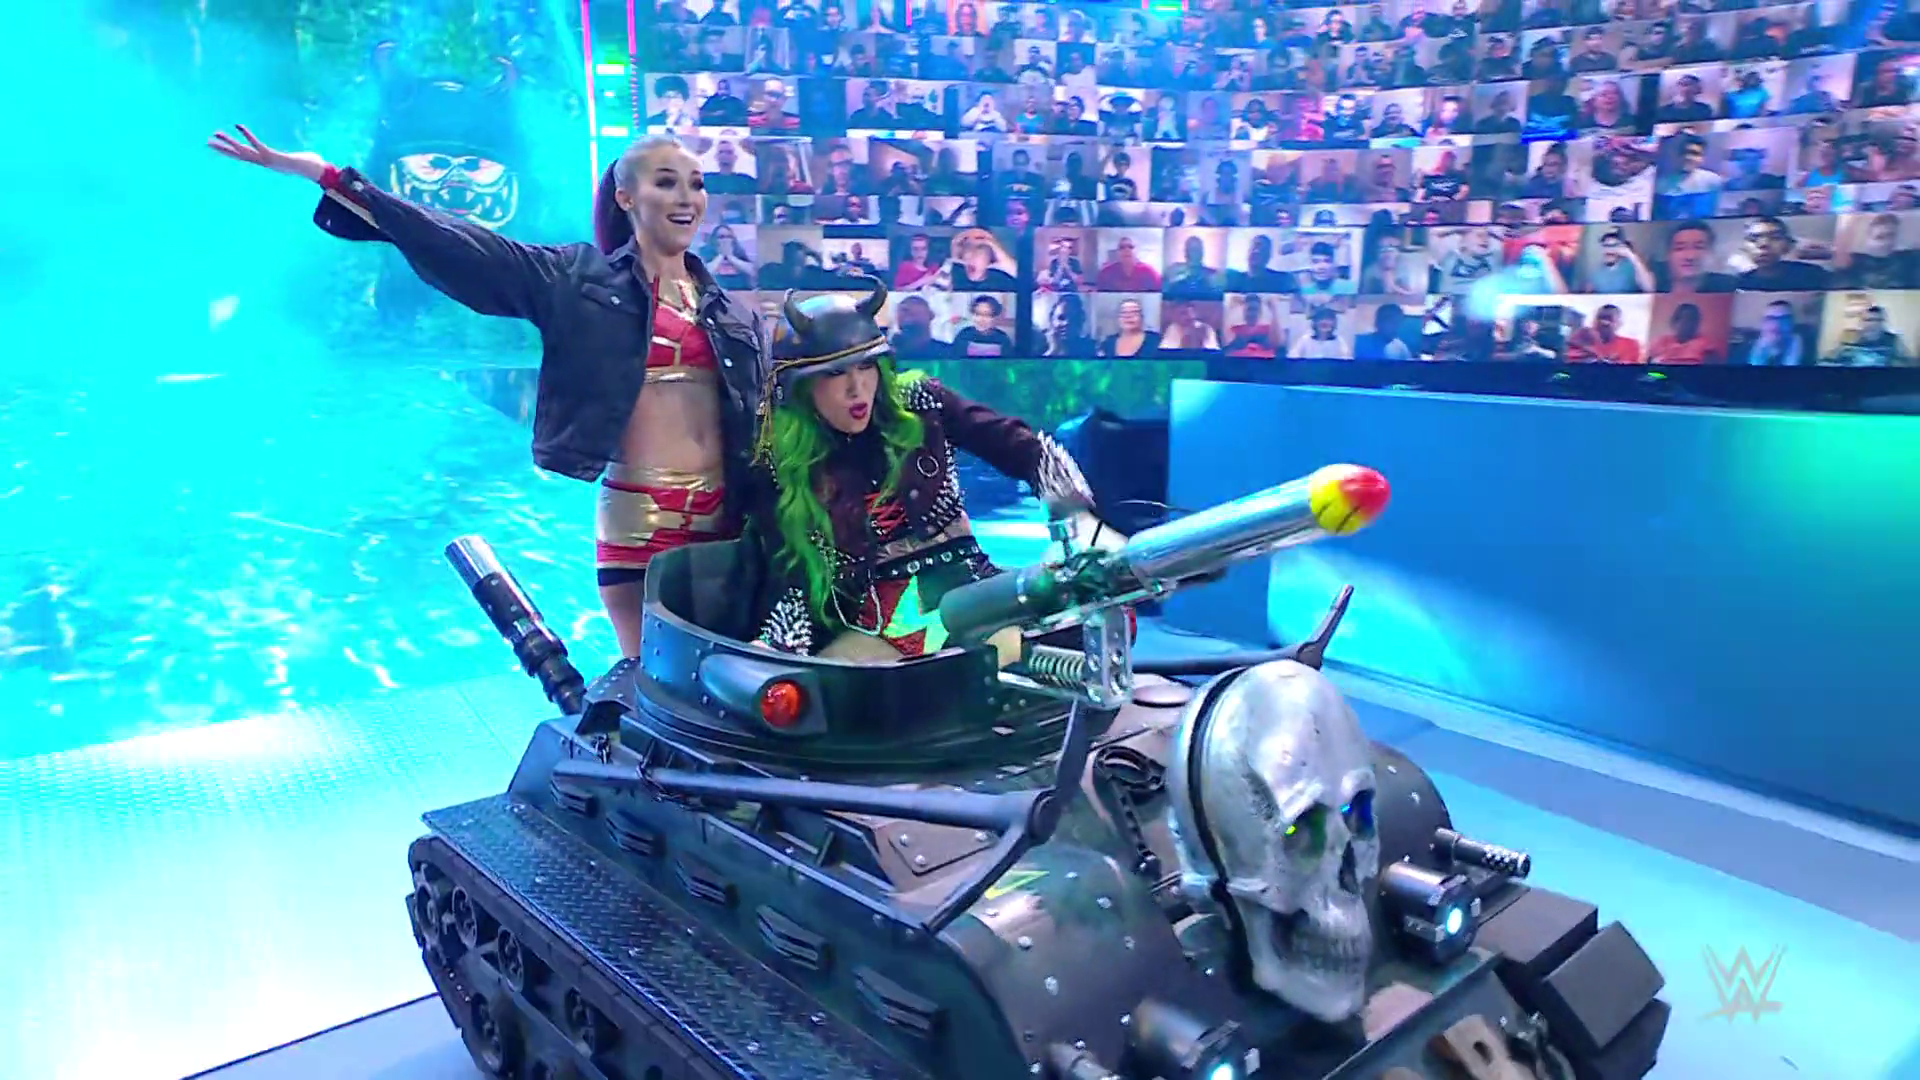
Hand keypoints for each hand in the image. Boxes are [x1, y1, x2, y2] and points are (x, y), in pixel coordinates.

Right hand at [207, 124, 328, 182]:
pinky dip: (248, 136)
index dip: (234, 150)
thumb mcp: (302, 158)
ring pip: (243, 151)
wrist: (316, 172)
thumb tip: (312, 155)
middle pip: (239, 155)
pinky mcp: (272, 156)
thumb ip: (302, 157)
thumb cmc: (312, 165)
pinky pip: (257, 145)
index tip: (221, 146)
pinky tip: (239, 126)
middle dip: (223, 149)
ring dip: (229, 143)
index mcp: (268, 161)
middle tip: (207, 142)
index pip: (246, 155)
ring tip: (216, 134)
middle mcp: (264, 162)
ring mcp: (266, 160)